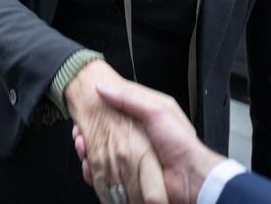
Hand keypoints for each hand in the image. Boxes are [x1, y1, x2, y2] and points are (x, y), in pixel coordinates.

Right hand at [77, 83, 223, 203]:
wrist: (192, 177)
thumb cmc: (181, 144)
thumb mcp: (158, 109)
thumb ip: (130, 98)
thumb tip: (103, 88)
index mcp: (142, 122)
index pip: (113, 115)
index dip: (97, 114)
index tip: (85, 114)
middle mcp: (135, 143)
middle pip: (103, 137)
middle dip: (88, 135)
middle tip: (79, 133)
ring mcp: (131, 163)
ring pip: (100, 157)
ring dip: (88, 152)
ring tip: (82, 146)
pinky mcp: (129, 182)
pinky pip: (105, 178)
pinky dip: (94, 173)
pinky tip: (89, 166)